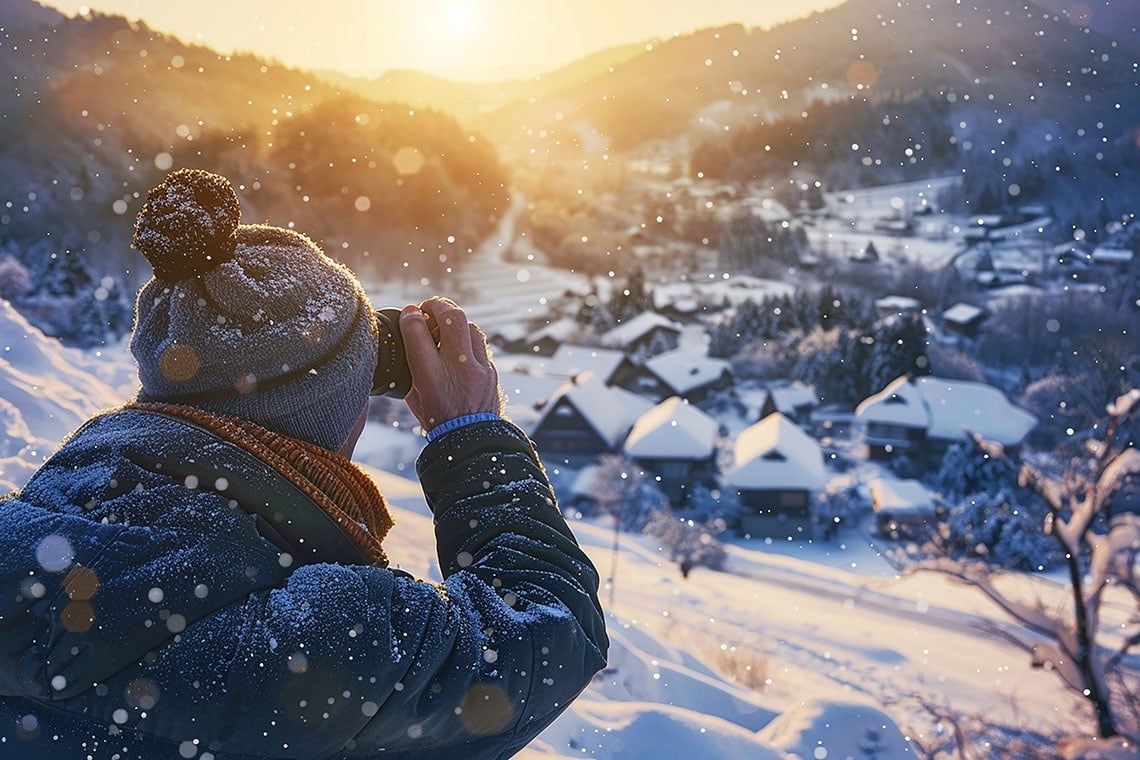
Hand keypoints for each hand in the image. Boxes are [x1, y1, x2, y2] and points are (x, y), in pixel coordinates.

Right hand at [399, 297, 503, 431]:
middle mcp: (457, 369)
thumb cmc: (437, 419)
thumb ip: (411, 365)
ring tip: (444, 324)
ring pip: (470, 327)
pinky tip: (459, 342)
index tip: (409, 313)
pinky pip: (480, 344)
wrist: (471, 441)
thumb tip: (410, 331)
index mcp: (430, 377)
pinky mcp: (491, 372)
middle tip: (428, 307)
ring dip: (455, 320)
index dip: (410, 316)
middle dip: (438, 305)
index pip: (417, 333)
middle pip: (452, 318)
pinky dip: (467, 338)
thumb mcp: (414, 395)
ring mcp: (479, 369)